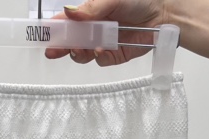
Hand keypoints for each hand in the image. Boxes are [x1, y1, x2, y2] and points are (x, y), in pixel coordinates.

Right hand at [45, 0, 174, 66]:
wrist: (165, 14)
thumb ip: (91, 8)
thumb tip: (69, 12)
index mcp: (90, 12)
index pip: (67, 21)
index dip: (54, 28)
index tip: (42, 35)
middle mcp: (95, 28)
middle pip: (71, 41)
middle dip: (61, 46)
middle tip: (52, 51)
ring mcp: (104, 42)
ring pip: (84, 53)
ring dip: (79, 53)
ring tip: (79, 49)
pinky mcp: (115, 55)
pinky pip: (102, 60)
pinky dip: (99, 57)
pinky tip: (100, 50)